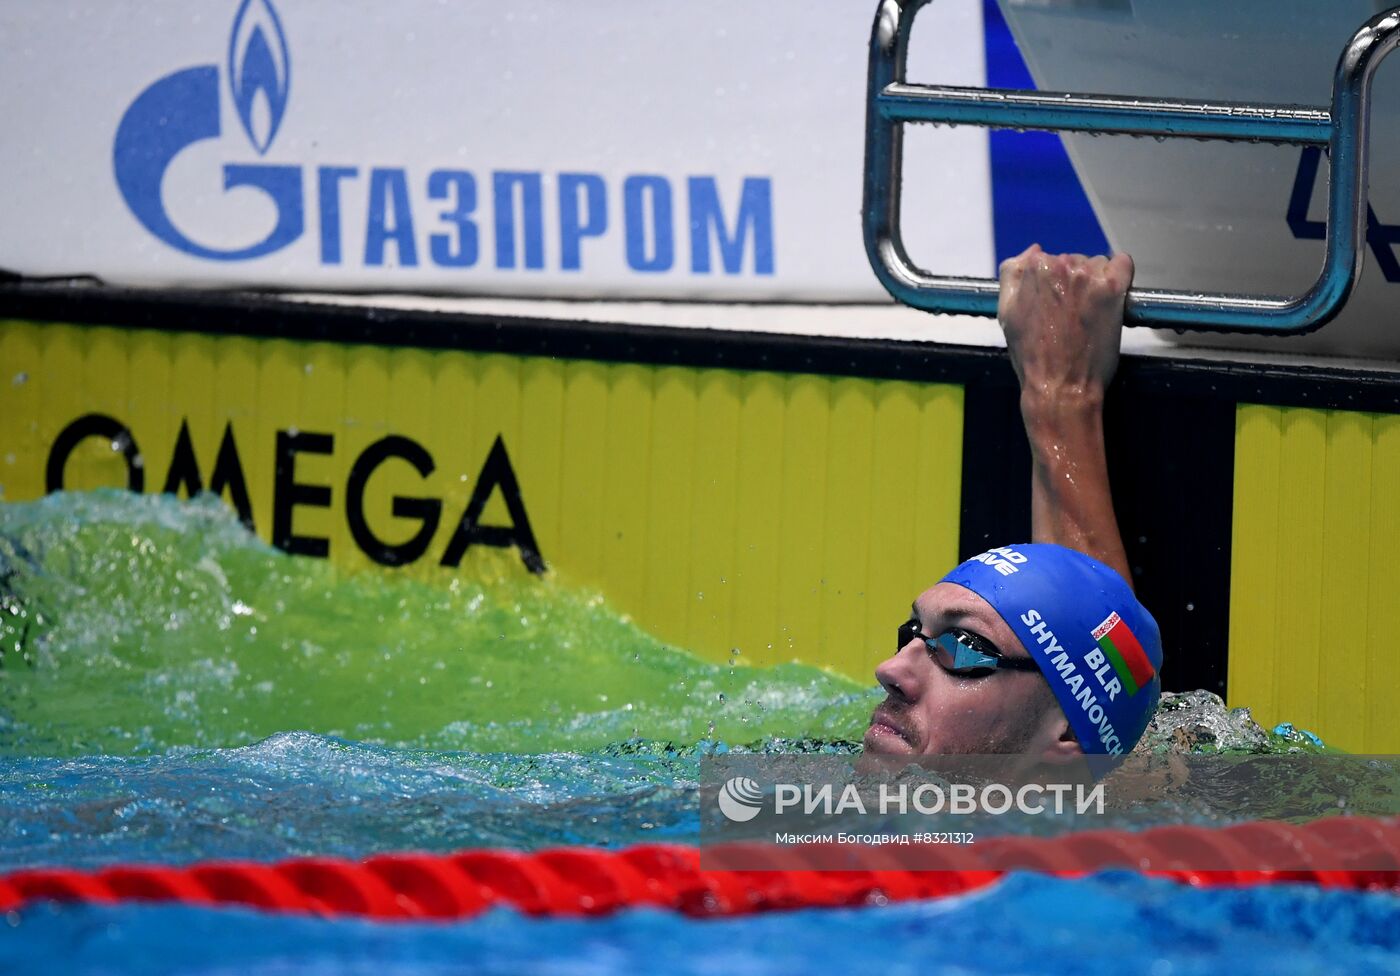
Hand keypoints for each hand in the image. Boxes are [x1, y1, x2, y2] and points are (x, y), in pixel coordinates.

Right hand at [997, 244, 1133, 409]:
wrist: (1058, 386)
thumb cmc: (1032, 356)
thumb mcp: (1006, 313)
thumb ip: (1013, 275)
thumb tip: (1033, 250)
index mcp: (1032, 268)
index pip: (1048, 259)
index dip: (1053, 284)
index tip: (1054, 305)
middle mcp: (1060, 266)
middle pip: (1073, 261)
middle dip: (1073, 282)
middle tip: (1070, 314)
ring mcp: (1088, 276)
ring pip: (1096, 264)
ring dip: (1095, 283)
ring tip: (1088, 314)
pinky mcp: (1112, 288)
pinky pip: (1123, 264)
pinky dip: (1119, 276)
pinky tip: (1110, 298)